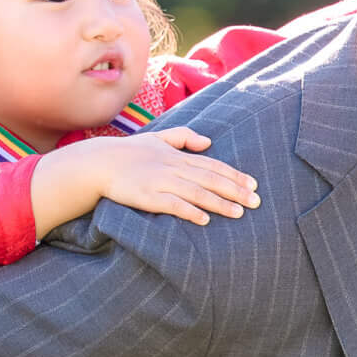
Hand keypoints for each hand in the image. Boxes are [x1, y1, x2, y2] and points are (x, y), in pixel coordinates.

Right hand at [33, 127, 259, 232]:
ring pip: (196, 193)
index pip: (213, 166)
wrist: (98, 162)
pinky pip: (171, 205)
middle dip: (235, 190)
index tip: (254, 184)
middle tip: (257, 201)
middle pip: (210, 180)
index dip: (234, 175)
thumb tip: (208, 141)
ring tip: (239, 212)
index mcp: (177, 156)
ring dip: (219, 203)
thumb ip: (183, 137)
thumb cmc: (130, 152)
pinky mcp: (147, 197)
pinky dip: (188, 211)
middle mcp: (173, 168)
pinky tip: (204, 219)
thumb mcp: (158, 137)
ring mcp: (160, 182)